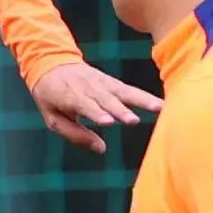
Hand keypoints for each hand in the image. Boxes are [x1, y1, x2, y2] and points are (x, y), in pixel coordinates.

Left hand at [31, 61, 161, 153]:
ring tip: (158, 108)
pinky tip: (161, 104)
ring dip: (140, 100)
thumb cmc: (51, 97)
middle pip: (106, 100)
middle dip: (119, 110)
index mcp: (68, 95)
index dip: (96, 112)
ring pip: (122, 92)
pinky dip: (145, 96)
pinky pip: (129, 90)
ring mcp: (101, 83)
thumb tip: (101, 149)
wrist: (52, 63)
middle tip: (133, 121)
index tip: (109, 122)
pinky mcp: (112, 82)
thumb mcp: (52, 118)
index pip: (84, 104)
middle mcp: (87, 87)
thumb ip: (74, 134)